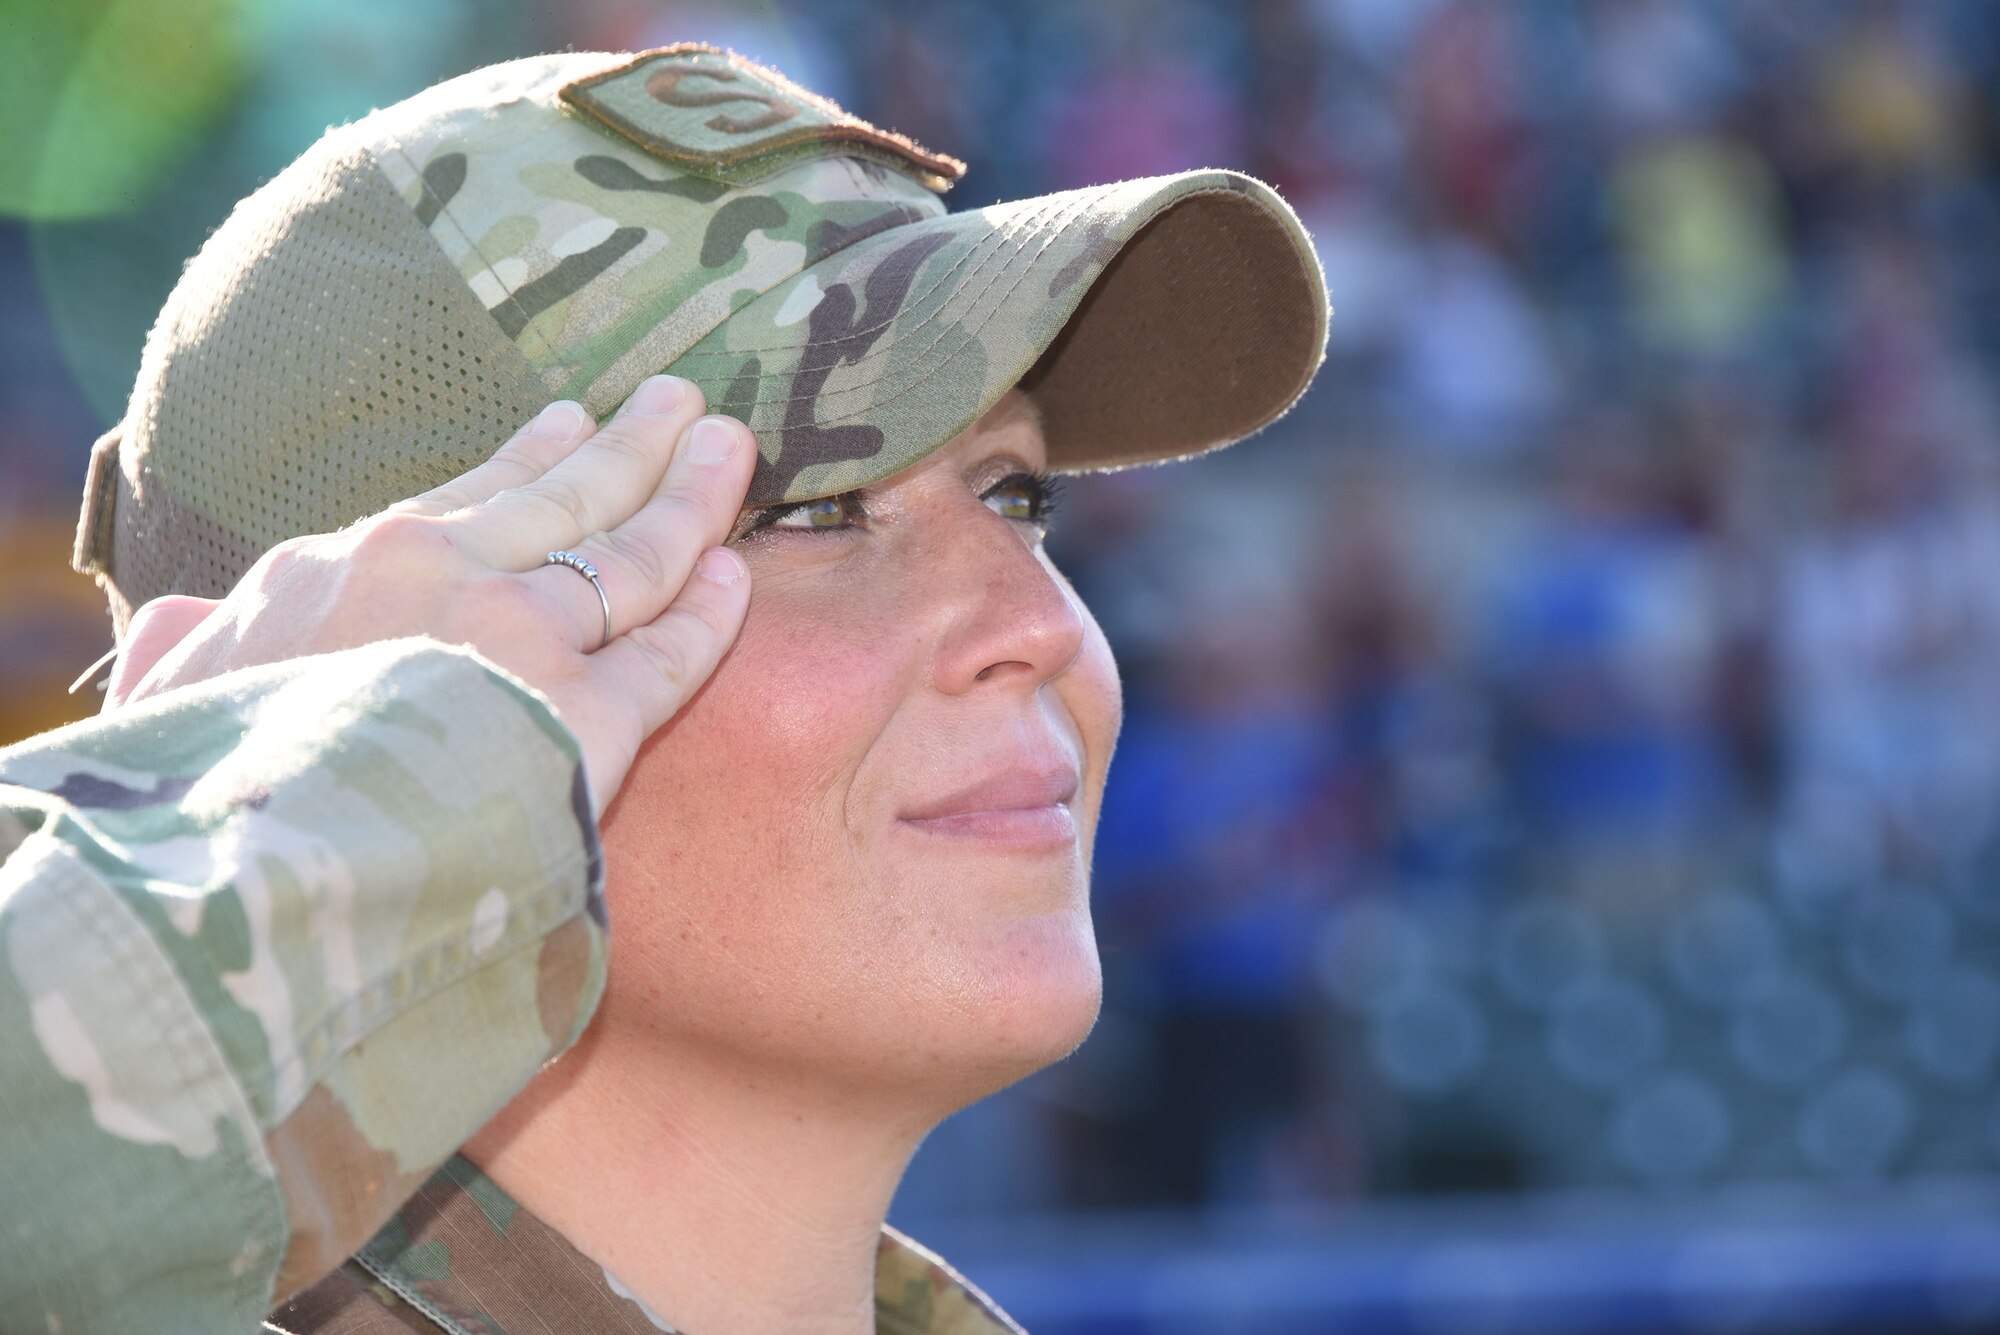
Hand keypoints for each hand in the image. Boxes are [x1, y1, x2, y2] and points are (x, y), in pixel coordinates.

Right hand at [107, 375, 754, 818]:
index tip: (575, 421)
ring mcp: (518, 637)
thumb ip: (180, 656)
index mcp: (342, 569)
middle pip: (567, 498)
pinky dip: (710, 613)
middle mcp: (441, 576)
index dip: (532, 456)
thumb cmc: (186, 808)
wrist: (239, 883)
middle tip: (685, 402)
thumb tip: (167, 623)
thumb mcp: (161, 709)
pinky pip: (667, 653)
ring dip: (690, 495)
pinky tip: (737, 578)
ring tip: (732, 450)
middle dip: (633, 444)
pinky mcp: (584, 714)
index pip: (466, 497)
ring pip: (631, 554)